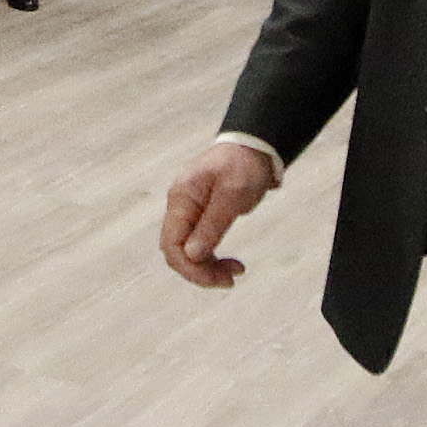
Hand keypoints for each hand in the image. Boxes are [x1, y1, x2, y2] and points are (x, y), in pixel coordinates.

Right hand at [160, 142, 280, 287]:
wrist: (253, 147)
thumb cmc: (244, 165)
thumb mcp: (233, 195)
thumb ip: (212, 225)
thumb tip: (191, 255)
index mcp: (182, 198)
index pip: (172, 244)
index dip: (191, 268)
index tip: (220, 279)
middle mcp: (179, 206)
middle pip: (175, 251)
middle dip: (199, 271)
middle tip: (230, 279)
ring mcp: (187, 211)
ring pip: (186, 251)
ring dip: (206, 267)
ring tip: (236, 271)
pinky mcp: (198, 216)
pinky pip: (196, 244)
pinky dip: (211, 258)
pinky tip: (229, 262)